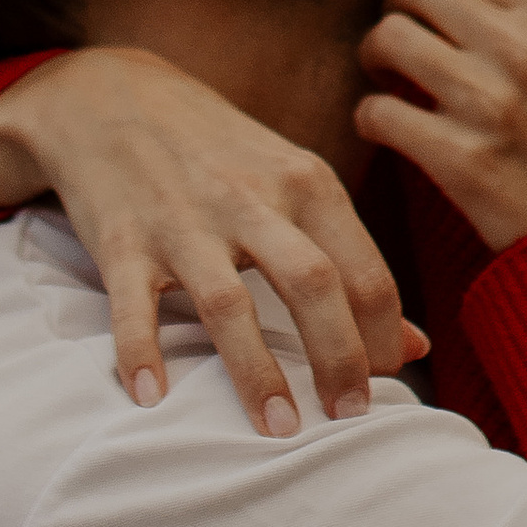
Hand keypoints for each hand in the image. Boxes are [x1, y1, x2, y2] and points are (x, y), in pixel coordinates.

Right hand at [0, 51, 424, 428]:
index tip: (387, 386)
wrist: (109, 95)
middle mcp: (250, 200)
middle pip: (314, 284)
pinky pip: (134, 306)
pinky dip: (142, 353)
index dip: (383, 337)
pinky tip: (154, 400)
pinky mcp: (123, 240)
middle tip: (350, 419)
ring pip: (230, 304)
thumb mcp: (295, 184)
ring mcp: (184, 221)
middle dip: (338, 358)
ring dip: (256, 373)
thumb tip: (417, 345)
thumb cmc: (220, 153)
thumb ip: (351, 259)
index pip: (364, 272)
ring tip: (278, 431)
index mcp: (305, 182)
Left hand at [356, 0, 526, 250]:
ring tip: (388, 80)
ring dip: (374, 59)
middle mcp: (523, 44)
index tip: (430, 7)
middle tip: (401, 40)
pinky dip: (371, 119)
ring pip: (386, 37)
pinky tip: (389, 127)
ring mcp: (491, 101)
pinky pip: (376, 111)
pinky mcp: (462, 158)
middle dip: (394, 7)